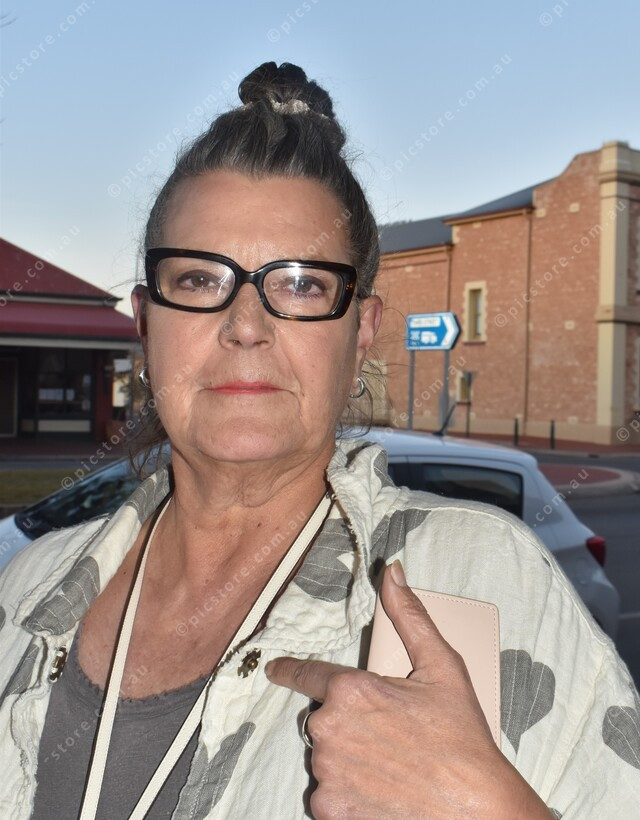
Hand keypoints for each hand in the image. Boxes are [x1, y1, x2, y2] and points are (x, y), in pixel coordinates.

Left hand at [265, 561, 549, 818]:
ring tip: (389, 766)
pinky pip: (328, 793)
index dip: (288, 670)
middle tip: (387, 736)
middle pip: (324, 719)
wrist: (476, 808)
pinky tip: (380, 791)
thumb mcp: (442, 666)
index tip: (275, 669)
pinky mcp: (330, 810)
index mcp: (351, 690)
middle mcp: (329, 730)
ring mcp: (327, 773)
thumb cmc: (461, 738)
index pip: (306, 674)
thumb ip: (409, 616)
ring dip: (348, 758)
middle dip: (348, 722)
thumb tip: (393, 574)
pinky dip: (347, 792)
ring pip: (327, 756)